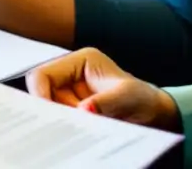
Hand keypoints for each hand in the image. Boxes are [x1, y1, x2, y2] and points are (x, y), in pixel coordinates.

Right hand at [26, 48, 181, 131]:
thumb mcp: (126, 98)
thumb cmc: (142, 99)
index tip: (49, 116)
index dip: (40, 94)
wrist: (151, 114)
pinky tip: (82, 131)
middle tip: (71, 124)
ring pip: (49, 108)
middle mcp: (72, 74)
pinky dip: (66, 127)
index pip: (43, 74)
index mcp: (81, 60)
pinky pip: (59, 119)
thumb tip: (82, 110)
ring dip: (63, 120)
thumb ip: (104, 102)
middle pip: (43, 93)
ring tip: (86, 126)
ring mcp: (71, 92)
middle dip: (54, 110)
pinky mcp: (73, 108)